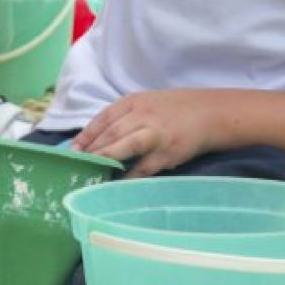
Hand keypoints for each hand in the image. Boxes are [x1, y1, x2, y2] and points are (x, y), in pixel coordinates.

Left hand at [71, 90, 219, 177]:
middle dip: (91, 149)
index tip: (73, 149)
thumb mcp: (148, 103)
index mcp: (135, 101)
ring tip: (91, 171)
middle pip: (111, 132)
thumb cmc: (176, 109)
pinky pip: (143, 167)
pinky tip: (116, 183)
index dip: (87, 134)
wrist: (211, 114)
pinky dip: (128, 176)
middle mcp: (143, 115)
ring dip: (105, 159)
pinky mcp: (167, 153)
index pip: (104, 117)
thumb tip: (98, 138)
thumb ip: (126, 116)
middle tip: (76, 163)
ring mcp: (155, 134)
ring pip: (124, 147)